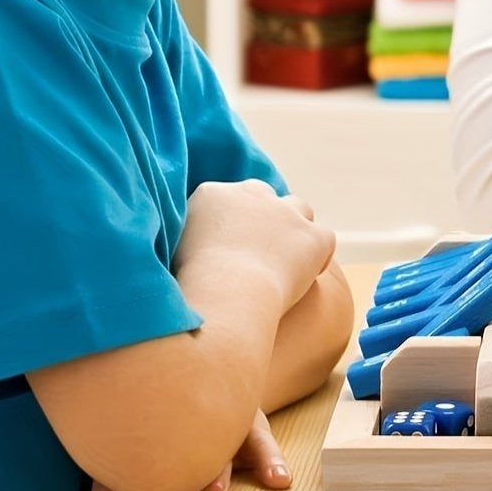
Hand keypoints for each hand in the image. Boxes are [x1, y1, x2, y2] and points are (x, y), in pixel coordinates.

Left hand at [69, 411, 291, 490]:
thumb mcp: (127, 484)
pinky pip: (258, 432)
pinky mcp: (244, 414)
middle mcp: (164, 431)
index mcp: (128, 447)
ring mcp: (206, 419)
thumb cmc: (158, 449)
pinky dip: (269, 456)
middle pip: (154, 472)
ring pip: (206, 442)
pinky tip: (278, 480)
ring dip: (213, 467)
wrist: (204, 381)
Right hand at [173, 179, 335, 308]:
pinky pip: (323, 239)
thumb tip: (183, 251)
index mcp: (212, 194)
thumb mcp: (168, 255)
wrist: (224, 296)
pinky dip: (318, 255)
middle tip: (254, 251)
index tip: (228, 245)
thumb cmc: (187, 288)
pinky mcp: (313, 236)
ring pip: (298, 209)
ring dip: (292, 230)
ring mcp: (286, 213)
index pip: (227, 198)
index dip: (231, 222)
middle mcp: (251, 194)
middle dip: (261, 217)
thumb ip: (182, 241)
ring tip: (283, 261)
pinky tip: (309, 274)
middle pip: (262, 195)